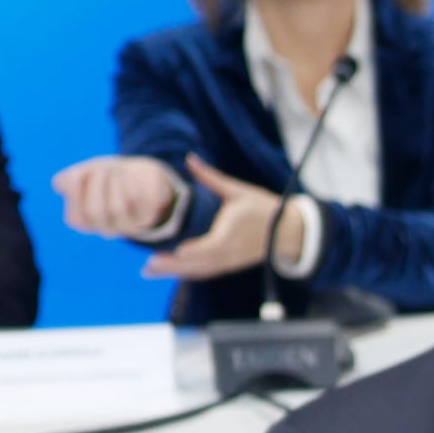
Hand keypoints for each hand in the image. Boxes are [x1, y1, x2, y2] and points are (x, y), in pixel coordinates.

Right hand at [50, 153, 185, 242]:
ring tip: (116, 169)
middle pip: (95, 212)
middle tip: (100, 170)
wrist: (138, 173)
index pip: (75, 218)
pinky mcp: (148, 216)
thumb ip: (68, 179)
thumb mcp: (83, 172)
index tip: (80, 172)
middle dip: (95, 184)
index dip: (75, 190)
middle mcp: (106, 229)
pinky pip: (139, 199)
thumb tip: (59, 185)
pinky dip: (131, 181)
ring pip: (117, 207)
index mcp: (86, 223)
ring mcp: (129, 226)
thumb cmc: (105, 175)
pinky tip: (130, 174)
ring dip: (113, 181)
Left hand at [143, 158, 287, 282]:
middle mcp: (227, 253)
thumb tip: (190, 159)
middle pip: (196, 263)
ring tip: (147, 272)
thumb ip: (210, 178)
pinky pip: (204, 273)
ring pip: (198, 271)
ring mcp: (227, 262)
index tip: (176, 251)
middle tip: (146, 267)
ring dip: (173, 273)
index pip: (209, 247)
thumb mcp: (238, 191)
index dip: (193, 251)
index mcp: (230, 235)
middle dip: (171, 266)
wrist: (287, 233)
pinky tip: (169, 272)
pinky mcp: (228, 265)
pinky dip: (186, 273)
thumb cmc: (264, 209)